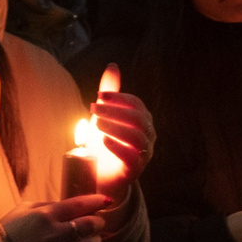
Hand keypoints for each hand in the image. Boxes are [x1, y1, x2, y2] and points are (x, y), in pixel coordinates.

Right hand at [6, 195, 116, 241]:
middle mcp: (55, 233)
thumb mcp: (24, 208)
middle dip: (98, 222)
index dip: (96, 201)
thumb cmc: (6, 231)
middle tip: (98, 222)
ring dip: (97, 241)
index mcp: (46, 214)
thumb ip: (47, 205)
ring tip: (95, 239)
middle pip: (90, 225)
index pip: (79, 204)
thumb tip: (67, 205)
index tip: (106, 200)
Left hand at [88, 63, 153, 189]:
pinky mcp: (134, 171)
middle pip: (137, 118)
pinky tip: (103, 141)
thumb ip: (110, 93)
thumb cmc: (105, 142)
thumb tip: (113, 66)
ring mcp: (143, 154)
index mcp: (142, 120)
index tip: (98, 96)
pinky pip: (131, 157)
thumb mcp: (105, 115)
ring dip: (115, 127)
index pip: (136, 104)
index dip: (118, 97)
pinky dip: (117, 147)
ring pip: (137, 137)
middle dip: (115, 111)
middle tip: (93, 108)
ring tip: (96, 123)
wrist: (100, 175)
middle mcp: (148, 136)